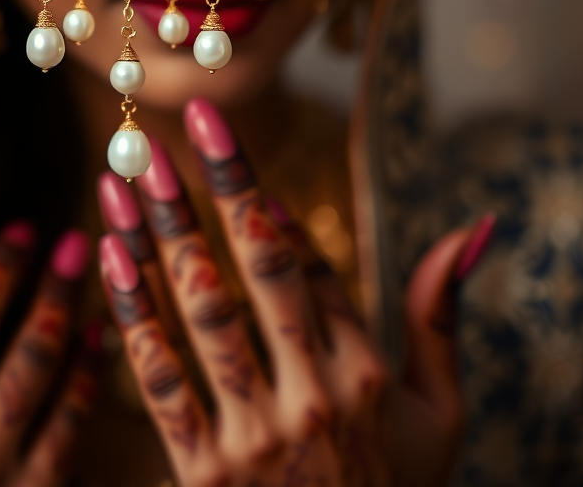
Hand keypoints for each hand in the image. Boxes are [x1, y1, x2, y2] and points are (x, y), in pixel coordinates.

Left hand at [96, 98, 491, 486]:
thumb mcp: (442, 415)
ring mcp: (256, 433)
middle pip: (256, 270)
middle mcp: (314, 394)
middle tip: (174, 129)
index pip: (308, 265)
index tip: (223, 147)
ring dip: (160, 236)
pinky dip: (133, 311)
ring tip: (124, 176)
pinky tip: (109, 253)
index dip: (262, 202)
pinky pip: (160, 378)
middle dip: (213, 193)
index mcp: (368, 371)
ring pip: (202, 312)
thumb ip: (442, 317)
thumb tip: (473, 228)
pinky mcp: (204, 470)